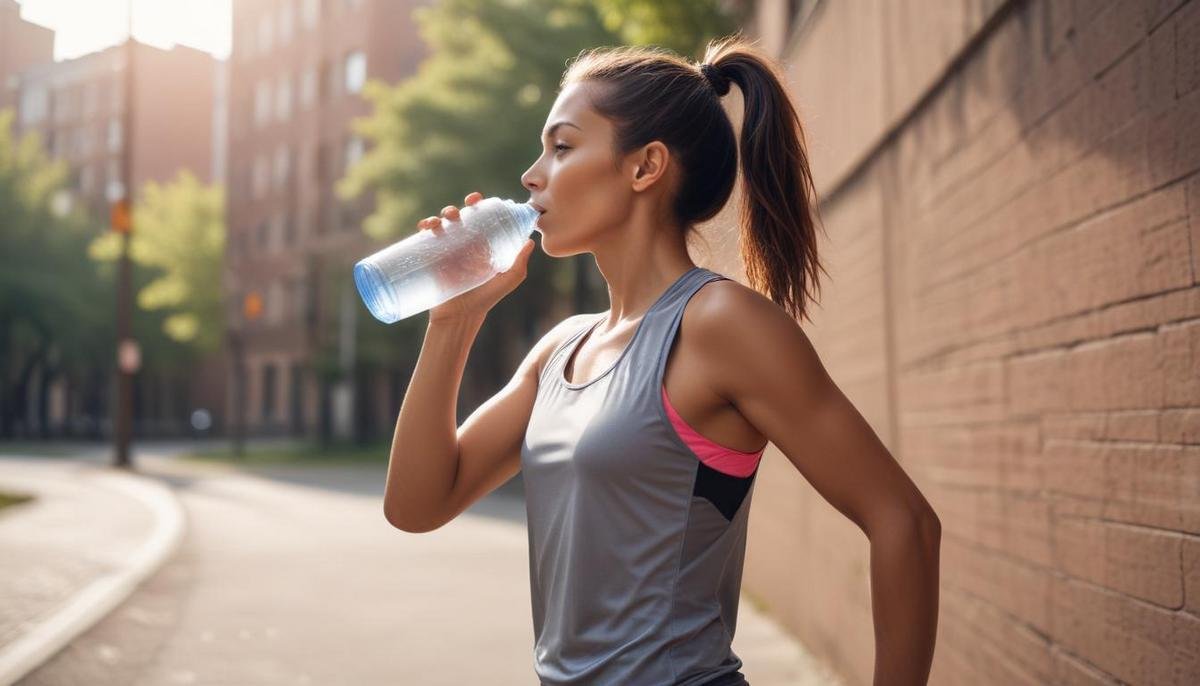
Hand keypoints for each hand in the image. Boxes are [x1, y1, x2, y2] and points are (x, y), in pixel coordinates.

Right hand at [421, 191, 535, 322]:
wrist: (461, 316)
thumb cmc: (486, 298)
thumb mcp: (508, 279)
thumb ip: (519, 262)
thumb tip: (530, 242)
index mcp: (481, 243)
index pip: (479, 217)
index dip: (477, 204)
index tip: (476, 199)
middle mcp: (463, 244)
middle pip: (457, 218)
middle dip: (454, 210)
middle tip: (456, 213)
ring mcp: (445, 251)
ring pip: (440, 226)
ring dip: (438, 217)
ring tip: (439, 223)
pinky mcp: (430, 259)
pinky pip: (424, 239)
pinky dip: (424, 228)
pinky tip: (425, 227)